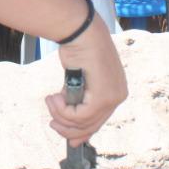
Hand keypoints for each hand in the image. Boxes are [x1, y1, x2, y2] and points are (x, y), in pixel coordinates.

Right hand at [45, 17, 126, 145]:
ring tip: (51, 100)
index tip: (66, 136)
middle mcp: (118, 96)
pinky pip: (79, 115)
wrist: (81, 31)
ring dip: (60, 115)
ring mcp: (112, 97)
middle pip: (91, 127)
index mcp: (115, 92)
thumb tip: (70, 125)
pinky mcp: (102, 96)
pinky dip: (62, 110)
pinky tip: (54, 97)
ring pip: (82, 123)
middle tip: (52, 122)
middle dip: (67, 128)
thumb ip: (78, 102)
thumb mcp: (79, 80)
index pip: (98, 122)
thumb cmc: (78, 49)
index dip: (80, 132)